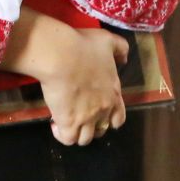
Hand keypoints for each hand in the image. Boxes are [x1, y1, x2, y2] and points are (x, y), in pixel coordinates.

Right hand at [33, 27, 130, 146]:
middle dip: (93, 127)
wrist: (62, 56)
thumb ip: (120, 49)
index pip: (119, 117)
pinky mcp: (69, 123)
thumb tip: (124, 59)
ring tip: (67, 123)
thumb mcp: (107, 40)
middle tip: (81, 117)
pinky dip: (62, 135)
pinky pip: (68, 139)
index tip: (101, 114)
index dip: (111, 119)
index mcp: (113, 93)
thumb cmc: (83, 46)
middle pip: (102, 130)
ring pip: (85, 139)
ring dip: (78, 133)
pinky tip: (55, 125)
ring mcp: (86, 118)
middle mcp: (103, 109)